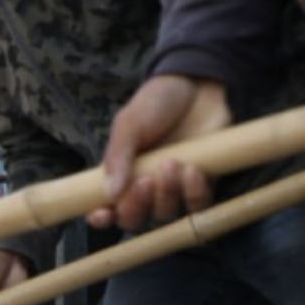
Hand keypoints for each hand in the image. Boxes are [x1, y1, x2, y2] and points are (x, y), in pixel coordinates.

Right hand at [91, 74, 230, 231]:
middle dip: (137, 207)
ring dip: (167, 195)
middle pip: (136, 219)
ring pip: (166, 213)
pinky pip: (198, 204)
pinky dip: (194, 193)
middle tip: (144, 182)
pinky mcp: (203, 182)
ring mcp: (174, 187)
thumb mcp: (129, 124)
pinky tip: (192, 169)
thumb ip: (118, 156)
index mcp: (120, 176)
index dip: (101, 219)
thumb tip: (110, 192)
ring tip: (170, 163)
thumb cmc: (156, 103)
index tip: (101, 214)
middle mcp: (145, 188)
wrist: (197, 84)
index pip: (107, 209)